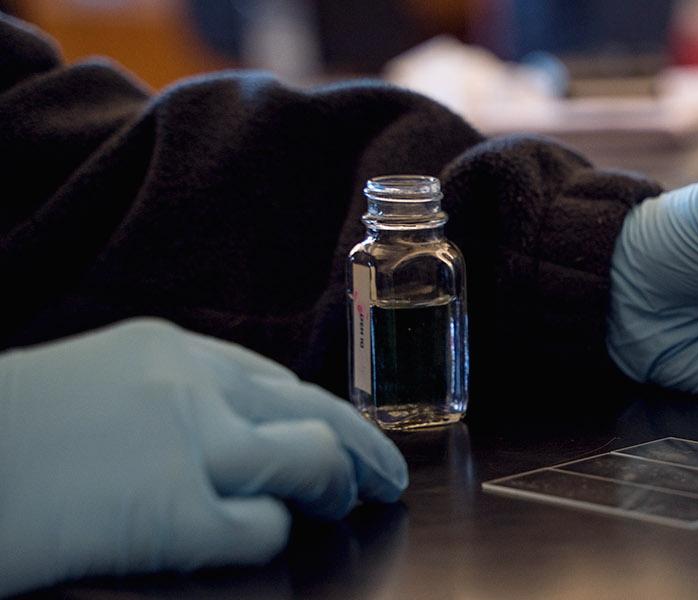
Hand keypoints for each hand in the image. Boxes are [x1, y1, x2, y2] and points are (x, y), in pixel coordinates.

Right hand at [0, 319, 406, 595]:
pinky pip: (261, 526)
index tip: (344, 432)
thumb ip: (159, 402)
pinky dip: (273, 533)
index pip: (272, 380)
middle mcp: (190, 383)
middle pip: (316, 411)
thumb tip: (231, 439)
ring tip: (356, 506)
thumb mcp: (86, 390)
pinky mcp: (175, 511)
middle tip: (388, 477)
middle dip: (364, 447)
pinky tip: (265, 537)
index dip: (321, 412)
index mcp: (163, 350)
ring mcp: (188, 443)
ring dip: (343, 486)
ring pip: (311, 458)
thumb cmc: (1, 435)